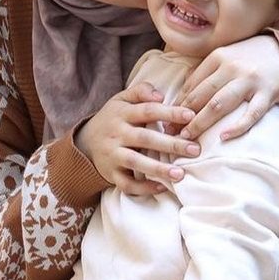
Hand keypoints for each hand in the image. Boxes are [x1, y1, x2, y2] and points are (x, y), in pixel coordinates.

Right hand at [75, 82, 200, 194]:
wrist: (84, 142)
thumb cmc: (113, 118)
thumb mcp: (121, 99)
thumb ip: (141, 91)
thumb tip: (161, 96)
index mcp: (122, 114)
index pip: (147, 111)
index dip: (169, 113)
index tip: (190, 116)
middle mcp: (117, 134)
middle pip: (145, 138)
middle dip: (170, 144)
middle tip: (194, 149)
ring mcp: (112, 155)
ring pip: (135, 162)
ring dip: (158, 169)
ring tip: (180, 174)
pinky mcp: (110, 174)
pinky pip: (126, 184)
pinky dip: (143, 187)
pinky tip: (162, 187)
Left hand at [170, 35, 278, 140]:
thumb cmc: (253, 56)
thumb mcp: (227, 55)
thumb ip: (207, 70)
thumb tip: (183, 89)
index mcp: (218, 57)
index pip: (192, 84)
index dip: (177, 103)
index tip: (165, 118)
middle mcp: (232, 68)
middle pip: (201, 96)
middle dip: (183, 116)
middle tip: (170, 133)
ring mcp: (250, 82)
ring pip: (219, 105)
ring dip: (200, 123)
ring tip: (187, 137)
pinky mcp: (268, 94)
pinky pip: (251, 114)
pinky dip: (237, 127)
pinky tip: (223, 138)